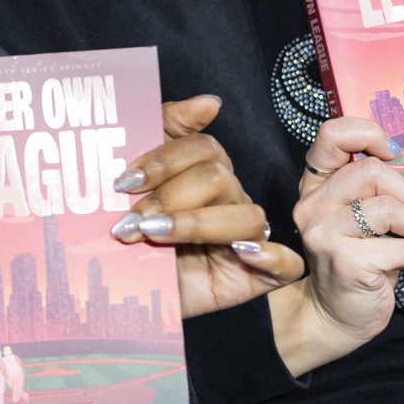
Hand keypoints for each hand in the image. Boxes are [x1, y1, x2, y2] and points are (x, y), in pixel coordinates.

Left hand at [109, 96, 302, 316]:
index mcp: (202, 175)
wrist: (117, 301)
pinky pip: (286, 263)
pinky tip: (238, 254)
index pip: (202, 148)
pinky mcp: (254, 279)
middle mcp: (226, 203)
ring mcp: (243, 240)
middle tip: (129, 220)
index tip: (122, 182)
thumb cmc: (124, 241)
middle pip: (218, 177)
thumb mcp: (132, 183)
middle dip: (168, 196)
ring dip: (194, 224)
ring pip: (246, 216)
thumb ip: (162, 130)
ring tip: (152, 237)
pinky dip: (269, 256)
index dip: (163, 160)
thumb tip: (210, 102)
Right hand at [271, 116, 403, 374]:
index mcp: (316, 186)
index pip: (331, 136)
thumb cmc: (358, 260)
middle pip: (370, 171)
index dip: (368, 134)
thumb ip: (375, 190)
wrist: (336, 313)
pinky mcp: (344, 262)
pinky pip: (397, 246)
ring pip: (385, 208)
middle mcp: (312, 205)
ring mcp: (323, 233)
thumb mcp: (359, 218)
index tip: (396, 154)